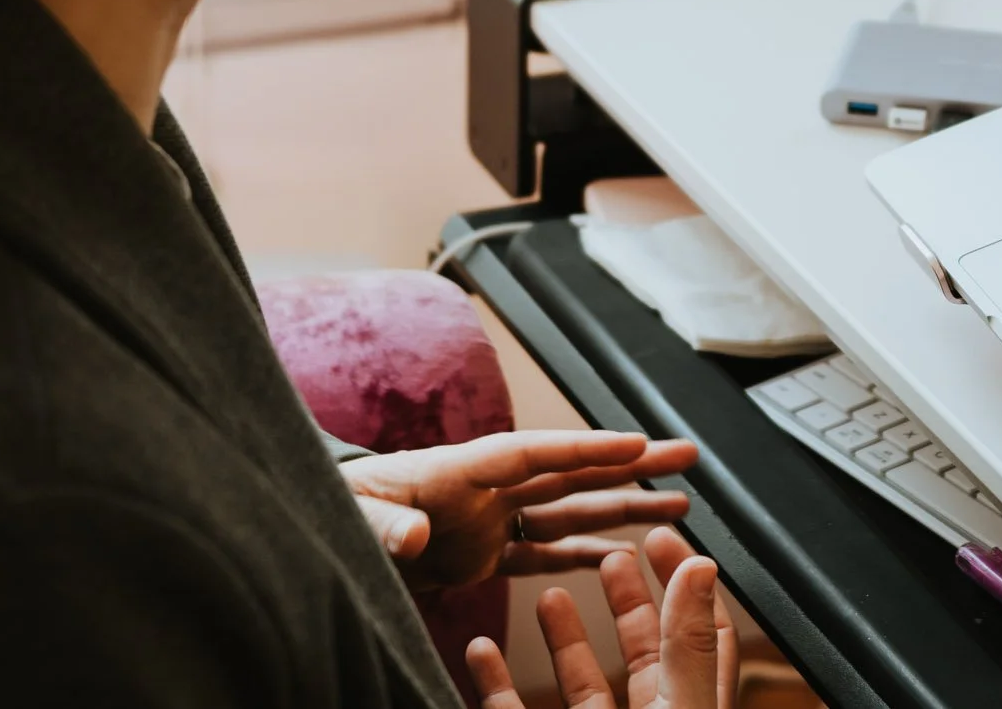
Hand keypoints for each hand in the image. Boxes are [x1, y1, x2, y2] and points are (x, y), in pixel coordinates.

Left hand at [343, 428, 696, 587]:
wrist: (314, 533)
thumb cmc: (330, 511)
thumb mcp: (352, 518)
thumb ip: (384, 525)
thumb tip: (417, 533)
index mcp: (458, 471)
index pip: (534, 453)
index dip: (586, 448)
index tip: (638, 444)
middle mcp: (484, 490)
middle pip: (570, 471)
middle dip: (629, 462)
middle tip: (687, 454)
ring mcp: (488, 521)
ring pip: (569, 509)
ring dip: (622, 506)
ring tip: (678, 503)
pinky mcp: (481, 555)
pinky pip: (544, 551)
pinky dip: (584, 553)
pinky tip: (623, 556)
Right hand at [467, 526, 737, 708]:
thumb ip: (687, 645)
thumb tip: (702, 569)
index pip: (699, 634)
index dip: (686, 583)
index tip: (664, 535)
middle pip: (642, 650)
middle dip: (628, 598)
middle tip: (615, 552)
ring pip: (581, 681)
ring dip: (564, 635)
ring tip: (549, 591)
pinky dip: (494, 684)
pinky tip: (482, 648)